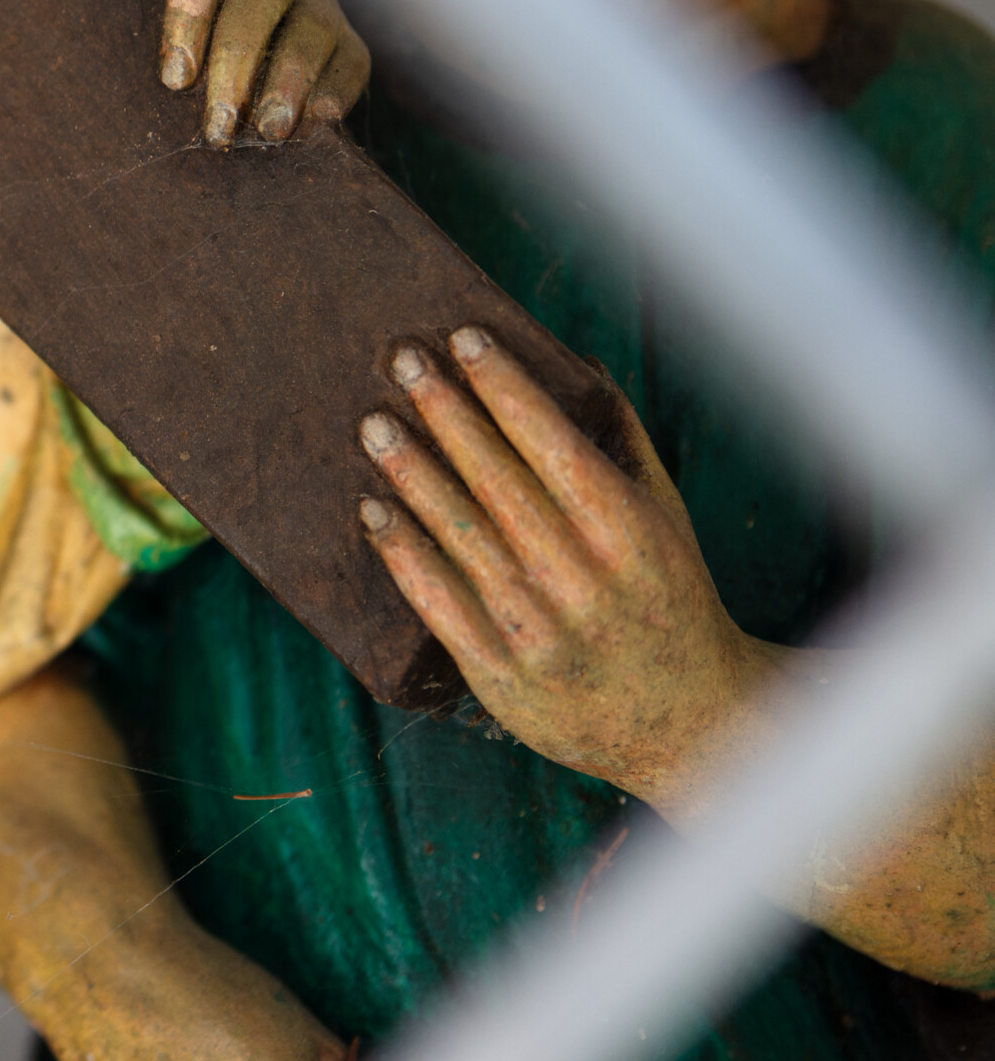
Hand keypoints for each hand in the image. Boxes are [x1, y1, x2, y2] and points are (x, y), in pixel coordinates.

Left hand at [107, 0, 369, 146]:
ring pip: (308, 35)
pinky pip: (350, 61)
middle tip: (213, 125)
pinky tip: (309, 127)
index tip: (174, 77)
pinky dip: (332, 94)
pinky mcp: (343, 33)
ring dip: (288, 86)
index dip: (191, 11)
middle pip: (257, 5)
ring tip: (265, 133)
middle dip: (235, 67)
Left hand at [356, 328, 764, 795]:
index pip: (553, 444)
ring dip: (411, 472)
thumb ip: (621, 442)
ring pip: (460, 532)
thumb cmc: (668, 599)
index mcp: (629, 533)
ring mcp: (539, 627)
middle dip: (446, 412)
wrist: (688, 722)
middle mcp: (583, 577)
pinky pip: (436, 599)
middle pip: (497, 479)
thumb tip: (574, 359)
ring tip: (374, 424)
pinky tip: (371, 509)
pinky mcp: (500, 671)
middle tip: (402, 359)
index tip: (464, 338)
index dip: (505, 388)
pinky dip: (401, 551)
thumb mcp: (665, 519)